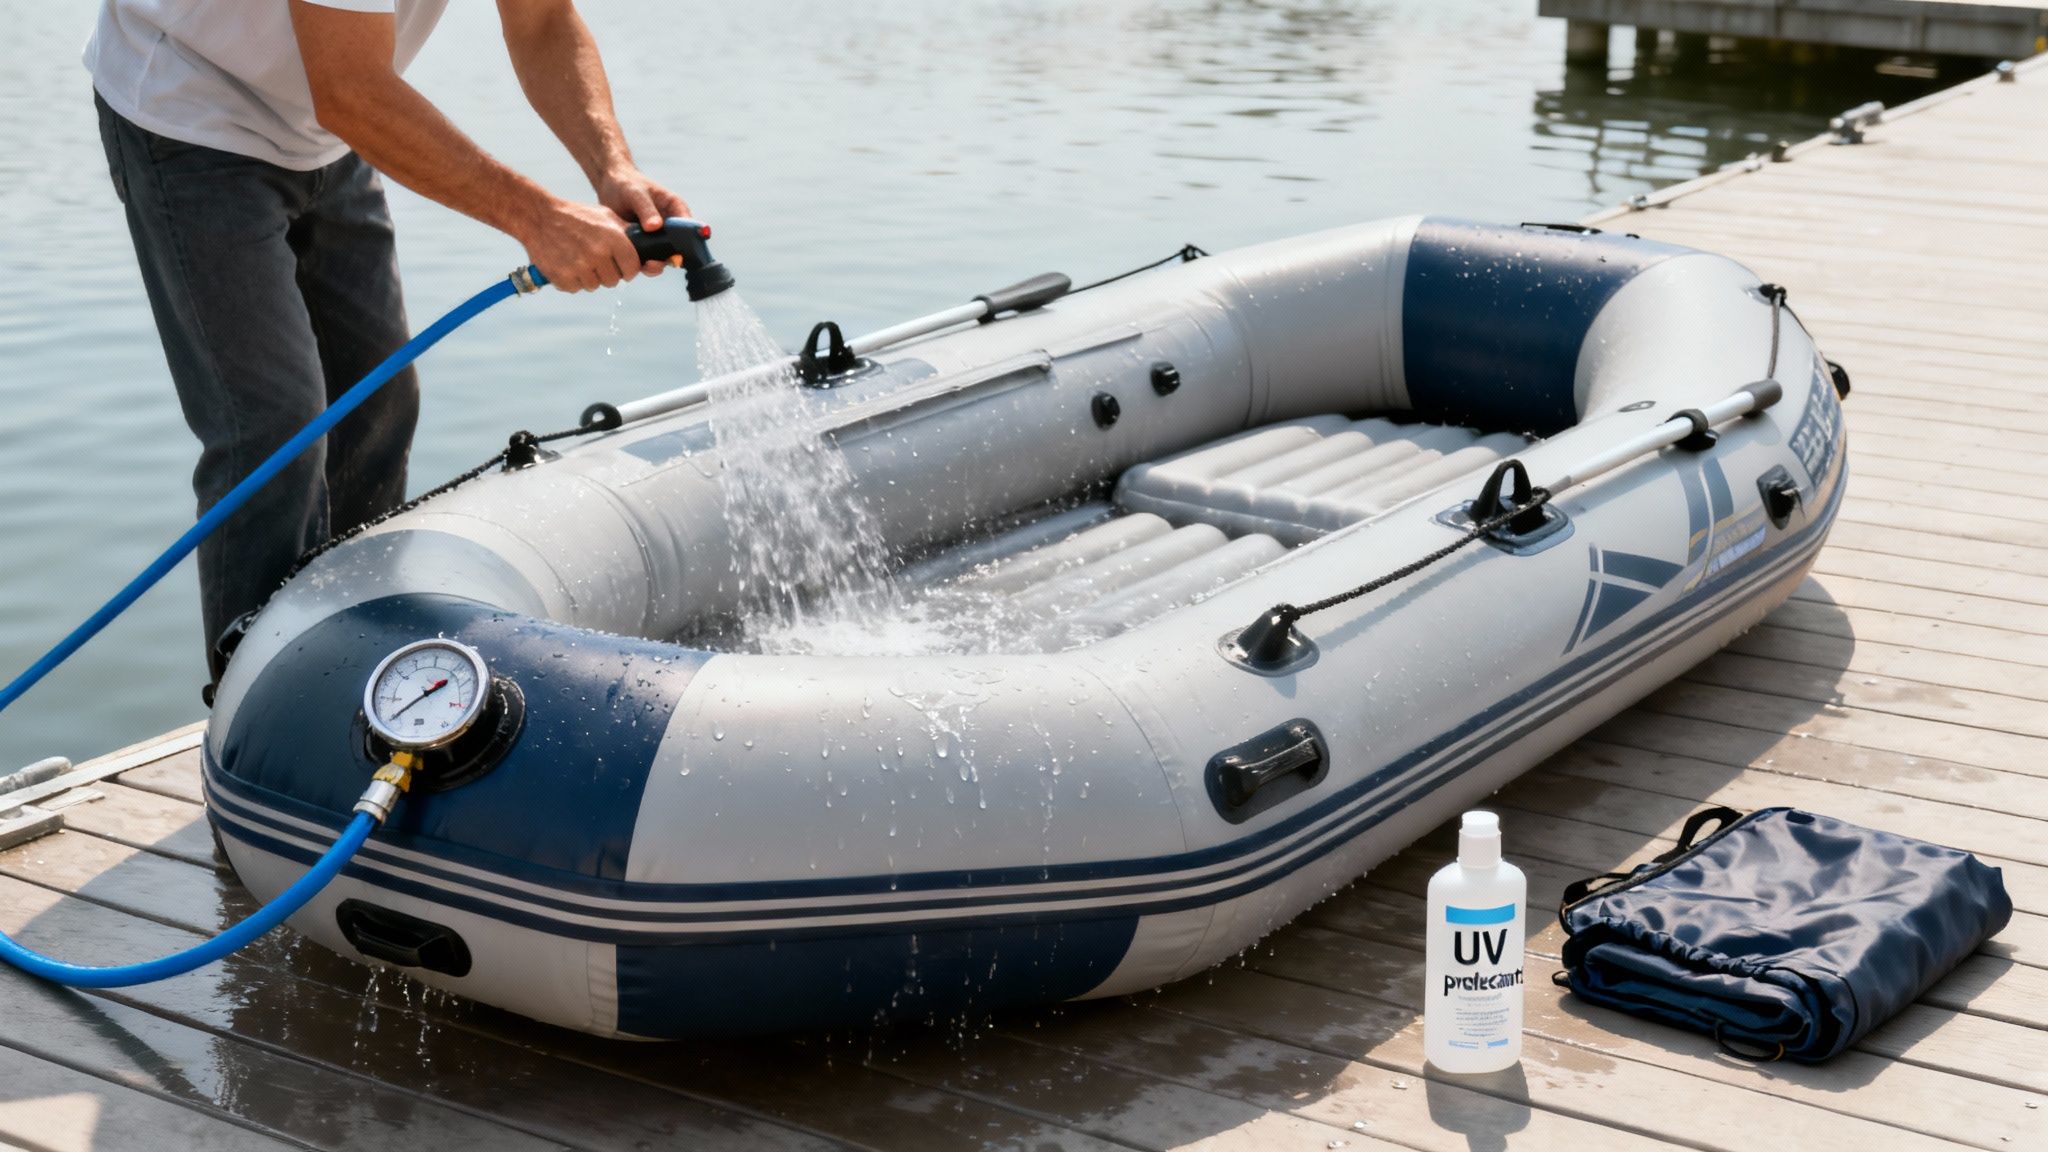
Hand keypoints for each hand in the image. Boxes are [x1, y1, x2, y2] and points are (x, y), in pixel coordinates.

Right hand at [514, 196, 642, 292]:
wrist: (539, 217)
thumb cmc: (576, 216)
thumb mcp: (606, 216)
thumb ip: (626, 234)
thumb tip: (646, 249)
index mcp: (614, 239)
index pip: (633, 269)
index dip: (628, 269)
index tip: (621, 266)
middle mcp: (598, 254)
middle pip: (614, 281)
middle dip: (607, 273)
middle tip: (595, 259)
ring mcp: (580, 267)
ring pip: (595, 286)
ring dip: (589, 277)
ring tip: (579, 258)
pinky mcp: (563, 277)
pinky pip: (576, 288)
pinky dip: (572, 280)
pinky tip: (566, 263)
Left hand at [596, 167, 691, 276]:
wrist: (610, 186)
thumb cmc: (627, 184)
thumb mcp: (636, 193)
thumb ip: (647, 210)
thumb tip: (655, 227)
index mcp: (676, 209)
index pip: (690, 227)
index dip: (691, 240)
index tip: (682, 251)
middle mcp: (670, 225)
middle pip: (679, 246)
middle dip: (672, 257)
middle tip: (660, 261)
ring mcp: (657, 236)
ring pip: (663, 255)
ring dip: (656, 263)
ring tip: (647, 265)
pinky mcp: (644, 244)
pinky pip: (647, 258)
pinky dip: (642, 263)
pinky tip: (634, 263)